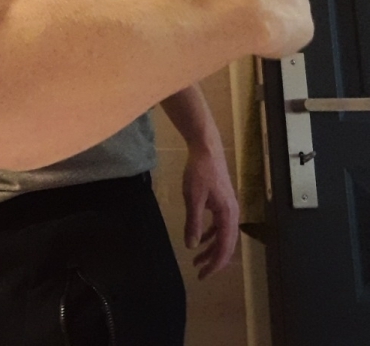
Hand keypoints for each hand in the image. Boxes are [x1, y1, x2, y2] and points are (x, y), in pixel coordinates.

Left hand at [182, 143, 239, 279]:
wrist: (206, 148)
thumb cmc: (199, 172)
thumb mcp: (193, 198)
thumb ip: (193, 223)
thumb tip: (192, 246)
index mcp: (228, 215)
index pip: (224, 248)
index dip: (214, 264)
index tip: (203, 275)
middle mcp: (232, 213)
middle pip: (226, 245)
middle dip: (214, 260)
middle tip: (199, 272)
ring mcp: (229, 207)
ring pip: (223, 236)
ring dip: (211, 248)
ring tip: (197, 259)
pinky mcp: (222, 201)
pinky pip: (219, 225)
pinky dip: (211, 235)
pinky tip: (200, 239)